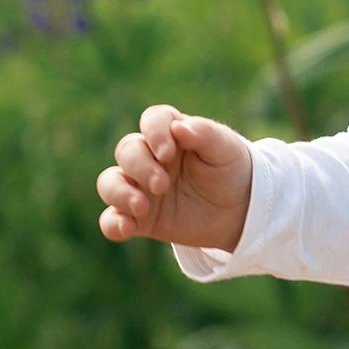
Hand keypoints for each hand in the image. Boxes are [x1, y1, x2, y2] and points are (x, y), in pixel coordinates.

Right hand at [96, 105, 254, 251]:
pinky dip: (113, 224)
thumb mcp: (226, 150)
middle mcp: (150, 158)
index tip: (168, 152)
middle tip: (162, 185)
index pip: (153, 121)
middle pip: (127, 151)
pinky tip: (127, 228)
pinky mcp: (139, 218)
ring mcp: (140, 187)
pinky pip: (111, 220)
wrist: (238, 212)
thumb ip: (205, 134)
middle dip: (140, 167)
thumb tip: (179, 127)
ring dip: (119, 193)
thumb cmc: (229, 170)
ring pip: (109, 183)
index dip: (155, 133)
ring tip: (142, 207)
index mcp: (172, 135)